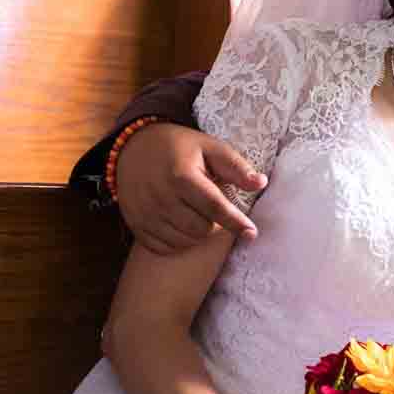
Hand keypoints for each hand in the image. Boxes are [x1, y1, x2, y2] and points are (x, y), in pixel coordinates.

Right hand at [115, 122, 265, 252]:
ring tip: (198, 213)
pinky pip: (166, 247)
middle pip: (201, 229)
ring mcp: (146, 214)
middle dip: (216, 223)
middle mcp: (161, 198)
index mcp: (181, 177)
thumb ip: (235, 166)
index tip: (252, 233)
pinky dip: (180, 241)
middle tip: (214, 208)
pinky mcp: (136, 225)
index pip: (214, 207)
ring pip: (185, 241)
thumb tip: (261, 183)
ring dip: (199, 233)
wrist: (133, 148)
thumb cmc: (178, 148)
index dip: (235, 222)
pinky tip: (183, 224)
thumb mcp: (209, 147)